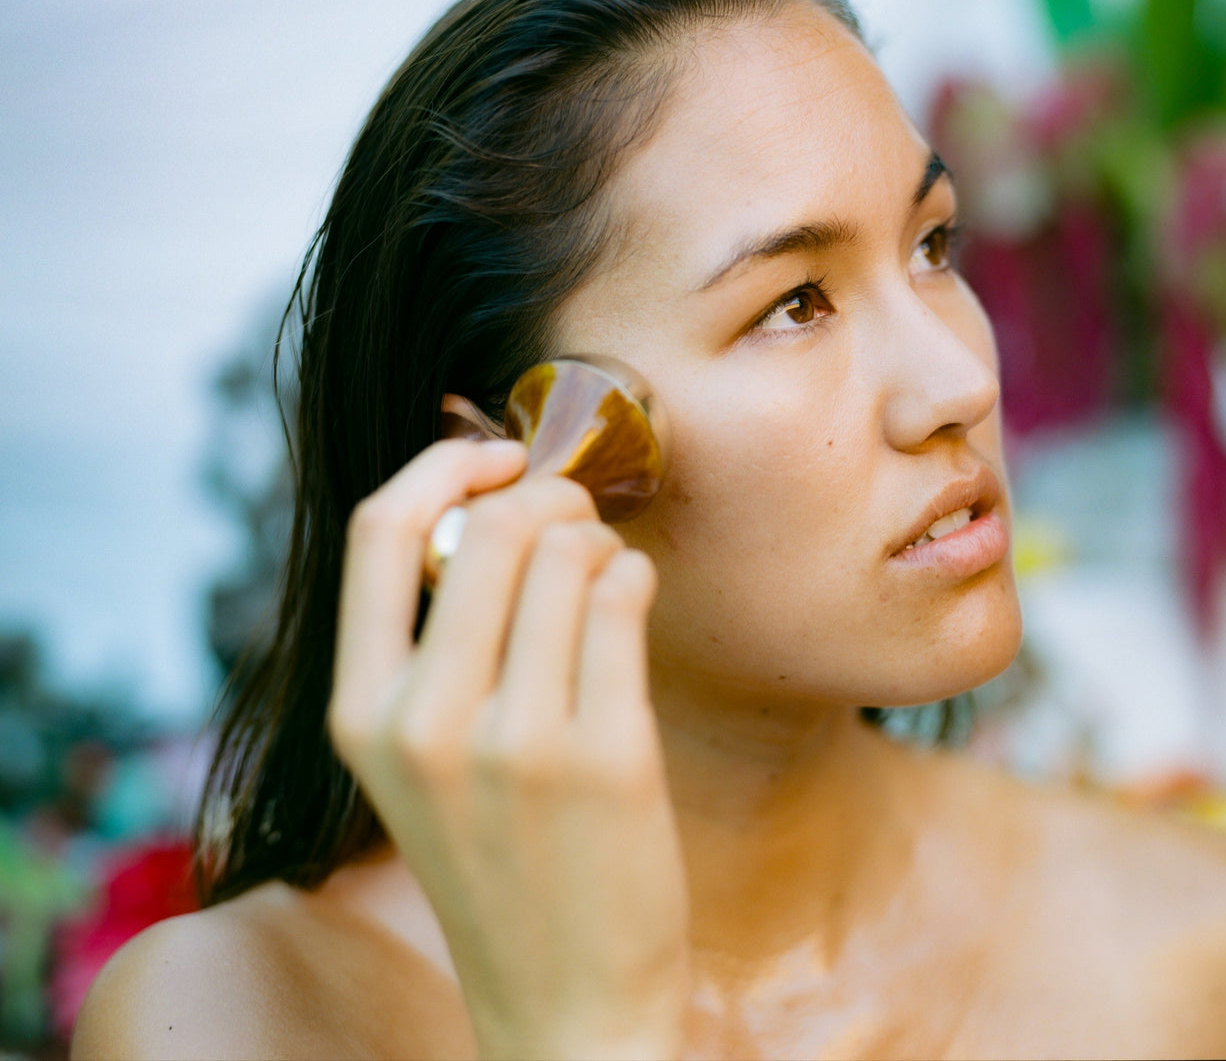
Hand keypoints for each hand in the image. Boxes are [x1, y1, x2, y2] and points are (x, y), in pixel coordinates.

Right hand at [328, 439, 689, 1060]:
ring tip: (605, 577)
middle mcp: (426, 722)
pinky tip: (632, 603)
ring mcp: (517, 741)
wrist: (563, 997)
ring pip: (570, 552)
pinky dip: (636, 578)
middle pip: (494, 525)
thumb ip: (432, 644)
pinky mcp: (604, 754)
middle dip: (550, 496)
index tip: (495, 458)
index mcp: (360, 713)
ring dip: (600, 542)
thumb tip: (488, 504)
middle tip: (577, 515)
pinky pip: (625, 597)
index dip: (443, 466)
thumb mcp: (418, 761)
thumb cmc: (500, 861)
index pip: (378, 531)